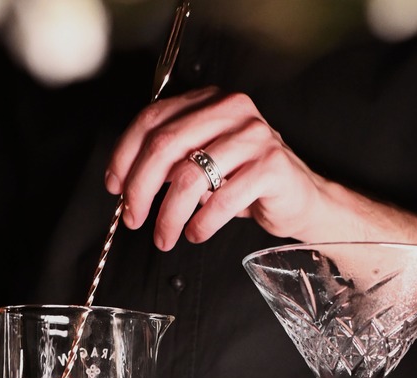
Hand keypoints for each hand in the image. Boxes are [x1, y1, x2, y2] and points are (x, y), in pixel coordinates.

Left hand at [106, 86, 328, 250]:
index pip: (152, 119)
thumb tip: (127, 183)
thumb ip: (170, 161)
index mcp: (209, 101)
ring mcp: (254, 135)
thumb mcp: (204, 161)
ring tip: (164, 236)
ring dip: (169, 214)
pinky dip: (202, 223)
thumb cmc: (248, 181)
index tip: (115, 186)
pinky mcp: (271, 165)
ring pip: (189, 176)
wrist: (301, 198)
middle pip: (165, 145)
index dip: (124, 155)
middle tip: (133, 217)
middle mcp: (231, 109)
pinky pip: (222, 198)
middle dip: (140, 188)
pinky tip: (196, 233)